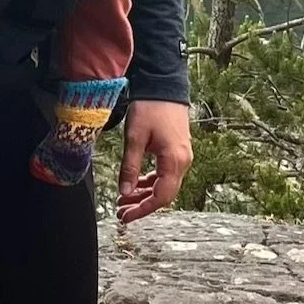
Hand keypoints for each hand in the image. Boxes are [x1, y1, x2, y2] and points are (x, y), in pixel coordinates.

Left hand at [117, 99, 193, 222]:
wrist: (164, 86)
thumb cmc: (150, 108)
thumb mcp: (135, 138)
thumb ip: (130, 167)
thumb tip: (124, 192)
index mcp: (174, 162)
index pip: (161, 197)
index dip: (143, 210)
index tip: (125, 217)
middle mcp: (183, 163)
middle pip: (164, 194)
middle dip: (142, 204)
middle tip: (121, 211)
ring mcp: (182, 157)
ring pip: (164, 185)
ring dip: (145, 193)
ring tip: (124, 199)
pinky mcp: (177, 151)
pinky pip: (165, 174)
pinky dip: (150, 181)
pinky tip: (135, 183)